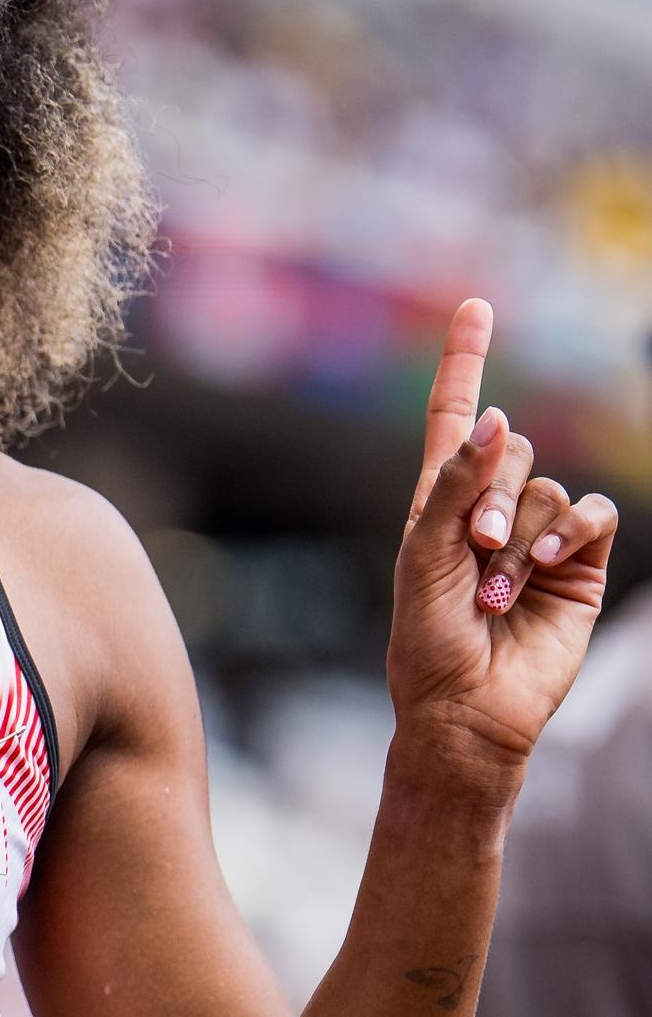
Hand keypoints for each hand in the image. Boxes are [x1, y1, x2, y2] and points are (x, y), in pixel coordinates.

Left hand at [390, 299, 616, 786]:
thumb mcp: (424, 556)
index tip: (475, 307)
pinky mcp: (581, 563)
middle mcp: (494, 511)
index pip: (456, 417)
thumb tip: (498, 416)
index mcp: (442, 504)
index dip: (466, 361)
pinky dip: (570, 531)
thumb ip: (455, 484)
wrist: (466, 709)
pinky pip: (592, 513)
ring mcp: (542, 536)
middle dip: (493, 495)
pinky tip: (547, 563)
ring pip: (550, 488)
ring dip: (524, 537)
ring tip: (496, 591)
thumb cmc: (428, 642)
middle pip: (513, 448)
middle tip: (477, 546)